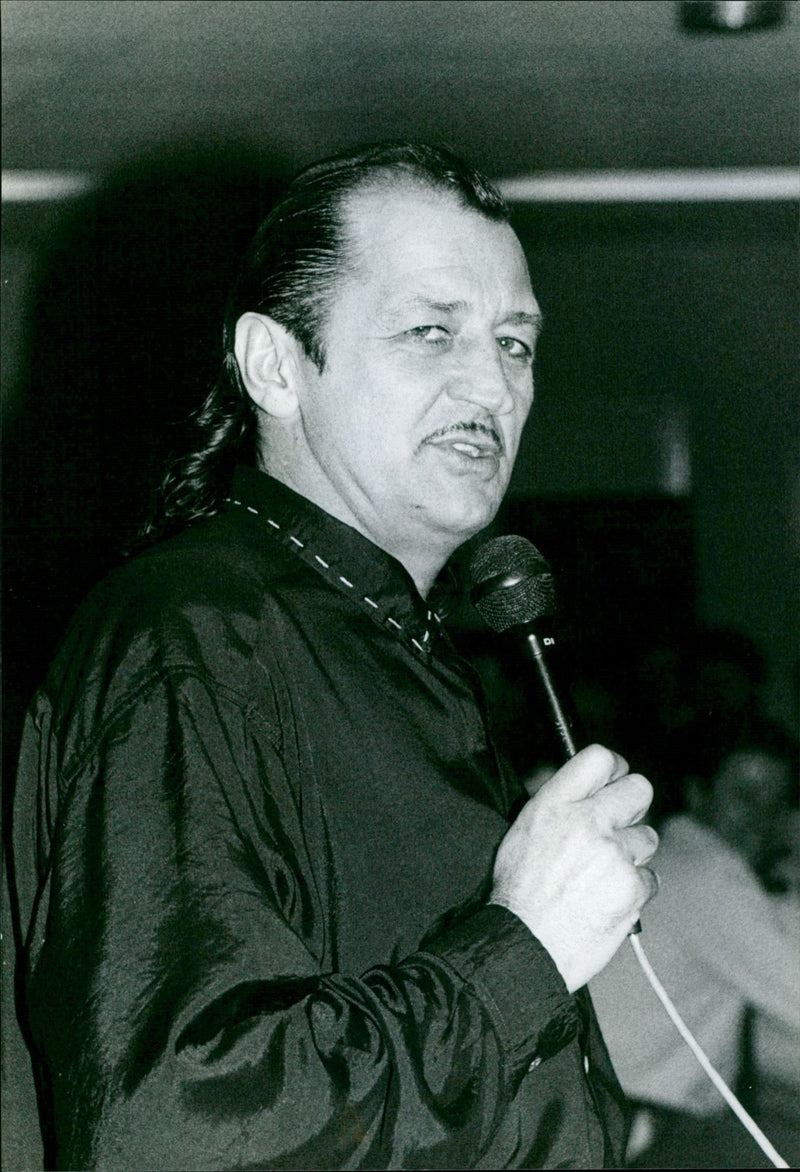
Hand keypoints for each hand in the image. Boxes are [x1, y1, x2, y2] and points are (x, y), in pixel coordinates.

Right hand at [490, 744, 658, 992]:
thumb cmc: (518, 895)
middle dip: (634, 806)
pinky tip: (609, 901)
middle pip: (639, 789)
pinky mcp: (632, 887)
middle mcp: (586, 821)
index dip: (614, 767)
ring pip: (648, 837)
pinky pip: (651, 878)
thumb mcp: (524, 833)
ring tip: (604, 876)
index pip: (599, 758)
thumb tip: (589, 792)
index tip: (615, 780)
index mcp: (553, 805)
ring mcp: (613, 854)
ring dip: (633, 853)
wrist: (524, 947)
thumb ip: (559, 807)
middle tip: (620, 826)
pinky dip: (635, 890)